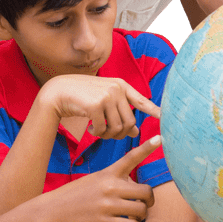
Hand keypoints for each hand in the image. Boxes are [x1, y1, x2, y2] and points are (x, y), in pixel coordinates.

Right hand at [39, 136, 159, 221]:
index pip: (131, 157)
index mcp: (108, 173)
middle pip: (147, 192)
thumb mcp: (94, 180)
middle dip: (149, 200)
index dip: (147, 147)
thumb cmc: (74, 196)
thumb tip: (135, 189)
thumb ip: (115, 180)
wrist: (51, 212)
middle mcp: (110, 187)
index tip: (160, 138)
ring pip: (142, 210)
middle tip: (143, 204)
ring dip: (141, 215)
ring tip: (132, 216)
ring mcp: (108, 205)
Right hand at [41, 75, 160, 138]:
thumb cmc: (81, 97)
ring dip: (108, 135)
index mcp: (121, 85)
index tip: (164, 117)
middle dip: (120, 133)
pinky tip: (90, 130)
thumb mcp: (104, 102)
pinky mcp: (95, 105)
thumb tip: (136, 132)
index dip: (154, 110)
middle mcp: (116, 88)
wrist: (58, 91)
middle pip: (129, 122)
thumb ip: (120, 113)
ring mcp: (106, 95)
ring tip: (99, 132)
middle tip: (108, 135)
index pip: (142, 100)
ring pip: (117, 128)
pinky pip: (103, 129)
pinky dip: (97, 134)